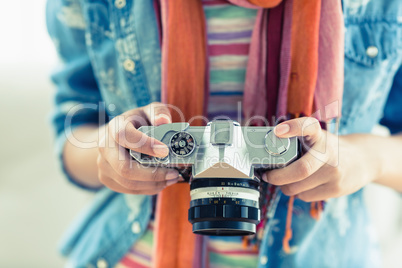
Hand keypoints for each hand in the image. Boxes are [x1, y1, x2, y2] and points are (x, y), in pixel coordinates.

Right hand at [97, 102, 180, 194]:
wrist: (116, 137)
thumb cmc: (136, 123)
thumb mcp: (148, 111)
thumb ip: (158, 112)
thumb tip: (163, 121)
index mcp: (115, 127)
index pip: (124, 136)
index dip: (145, 145)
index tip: (165, 151)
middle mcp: (105, 147)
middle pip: (124, 168)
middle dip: (152, 174)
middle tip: (174, 173)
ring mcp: (104, 165)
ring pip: (128, 183)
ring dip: (153, 184)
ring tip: (172, 178)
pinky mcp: (107, 179)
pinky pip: (128, 190)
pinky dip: (148, 189)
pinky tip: (162, 182)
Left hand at [262, 117, 379, 201]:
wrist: (364, 160)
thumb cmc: (330, 148)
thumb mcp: (318, 138)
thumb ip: (297, 141)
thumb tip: (267, 149)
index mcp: (320, 135)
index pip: (308, 127)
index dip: (293, 128)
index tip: (277, 131)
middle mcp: (329, 153)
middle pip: (300, 170)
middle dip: (277, 177)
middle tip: (268, 176)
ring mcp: (335, 173)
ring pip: (298, 187)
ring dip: (285, 187)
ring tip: (286, 181)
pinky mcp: (336, 189)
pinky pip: (305, 196)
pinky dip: (298, 193)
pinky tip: (303, 186)